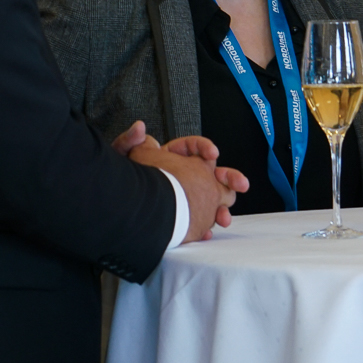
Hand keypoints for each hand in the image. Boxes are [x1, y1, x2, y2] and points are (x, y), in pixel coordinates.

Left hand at [123, 125, 248, 241]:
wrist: (123, 212)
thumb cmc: (121, 184)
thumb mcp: (122, 160)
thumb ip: (129, 141)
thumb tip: (140, 129)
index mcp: (169, 159)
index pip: (193, 148)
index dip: (204, 149)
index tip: (212, 154)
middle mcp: (181, 176)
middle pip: (213, 174)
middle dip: (230, 178)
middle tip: (241, 184)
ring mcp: (186, 198)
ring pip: (213, 199)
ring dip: (223, 208)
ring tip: (224, 218)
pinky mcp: (185, 218)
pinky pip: (201, 221)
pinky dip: (205, 227)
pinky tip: (207, 233)